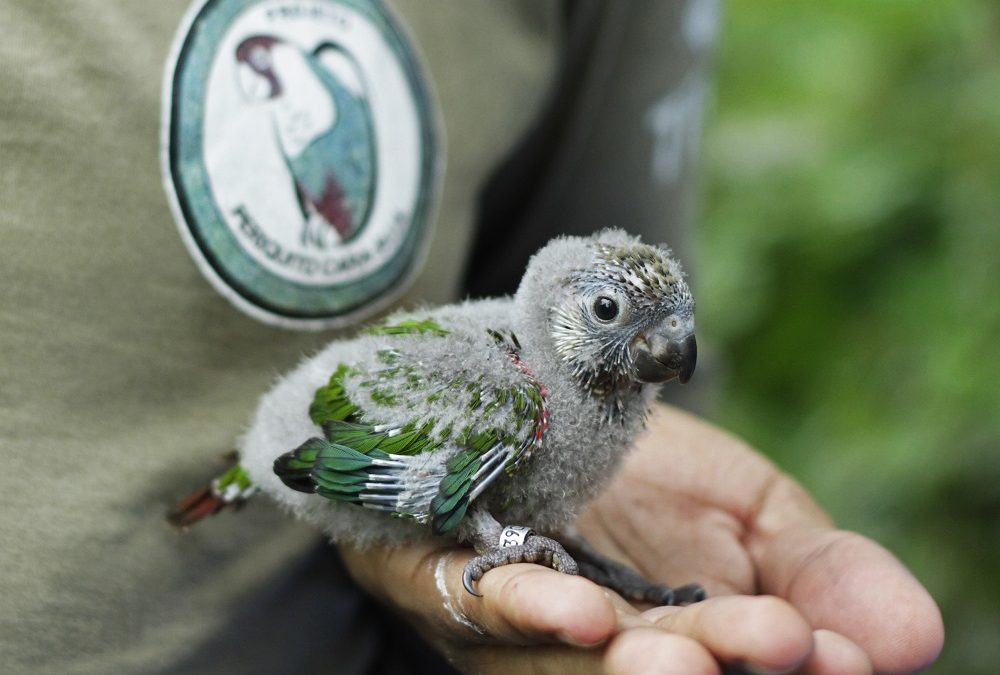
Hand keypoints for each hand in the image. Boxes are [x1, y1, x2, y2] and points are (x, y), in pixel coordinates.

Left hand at [340, 403, 943, 673]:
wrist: (538, 398)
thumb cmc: (645, 468)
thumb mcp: (754, 508)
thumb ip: (821, 567)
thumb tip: (917, 638)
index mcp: (692, 641)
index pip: (747, 667)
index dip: (802, 669)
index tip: (842, 653)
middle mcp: (611, 649)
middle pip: (669, 673)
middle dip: (726, 668)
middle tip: (783, 650)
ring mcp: (529, 629)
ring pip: (578, 667)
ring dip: (633, 667)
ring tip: (681, 656)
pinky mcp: (459, 584)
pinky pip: (491, 607)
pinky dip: (531, 614)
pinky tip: (582, 612)